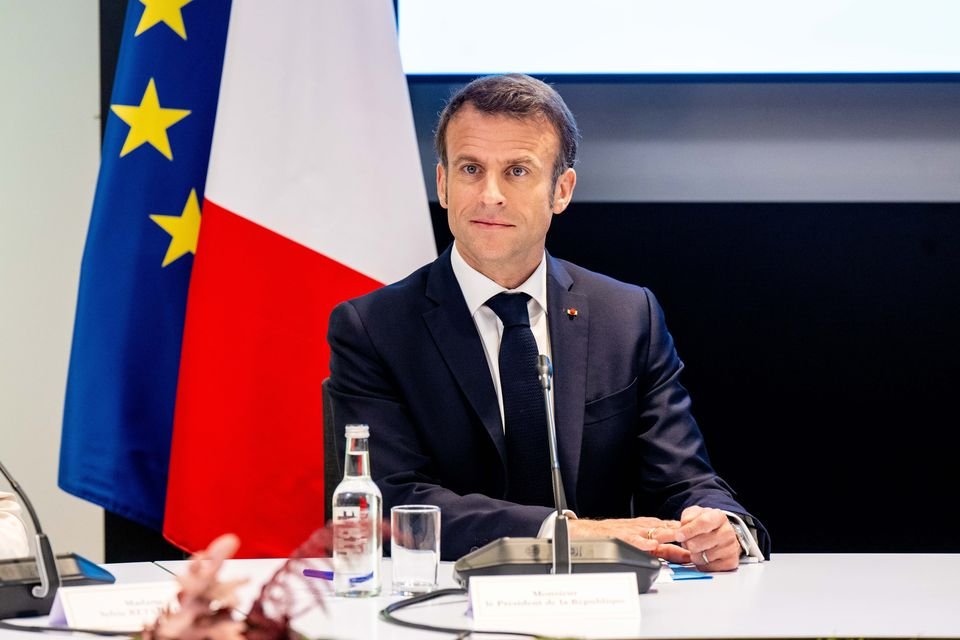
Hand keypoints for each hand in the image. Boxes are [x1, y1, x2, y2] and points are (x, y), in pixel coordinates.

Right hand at [568, 516, 690, 563]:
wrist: (586, 532)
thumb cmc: (611, 536)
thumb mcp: (639, 539)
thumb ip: (659, 547)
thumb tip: (681, 555)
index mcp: (649, 528)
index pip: (674, 530)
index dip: (688, 536)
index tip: (703, 541)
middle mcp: (643, 527)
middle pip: (668, 530)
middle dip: (683, 536)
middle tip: (698, 542)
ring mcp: (632, 531)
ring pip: (654, 532)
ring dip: (667, 536)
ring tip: (681, 540)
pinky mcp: (619, 536)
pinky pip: (632, 539)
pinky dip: (642, 542)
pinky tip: (650, 545)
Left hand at [674, 506, 739, 571]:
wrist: (723, 535)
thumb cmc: (706, 525)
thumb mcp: (694, 515)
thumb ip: (686, 519)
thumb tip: (679, 532)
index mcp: (718, 516)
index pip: (704, 522)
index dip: (688, 530)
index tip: (678, 536)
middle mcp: (728, 532)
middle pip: (700, 543)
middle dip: (688, 544)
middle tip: (688, 541)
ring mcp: (731, 548)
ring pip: (702, 557)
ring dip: (694, 554)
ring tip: (697, 548)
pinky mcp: (731, 563)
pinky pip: (707, 567)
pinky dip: (702, 564)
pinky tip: (705, 556)